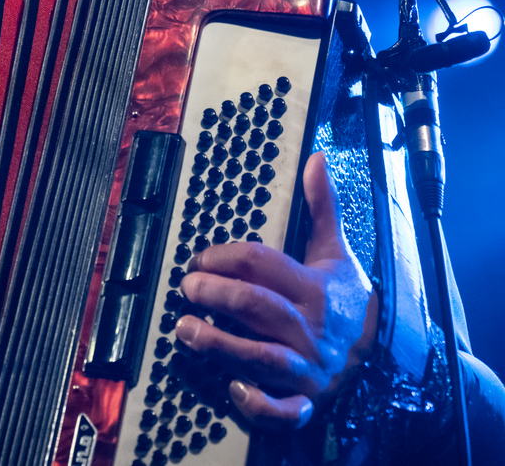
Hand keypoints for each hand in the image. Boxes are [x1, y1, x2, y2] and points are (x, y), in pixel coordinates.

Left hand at [174, 152, 377, 430]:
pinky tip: (233, 389)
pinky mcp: (305, 400)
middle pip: (258, 307)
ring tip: (184, 330)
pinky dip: (260, 403)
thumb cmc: (346, 298)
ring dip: (220, 344)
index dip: (225, 257)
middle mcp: (309, 328)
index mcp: (313, 288)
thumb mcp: (336, 250)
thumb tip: (316, 160)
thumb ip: (321, 206)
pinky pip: (285, 410)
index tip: (198, 259)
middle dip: (216, 295)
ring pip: (262, 356)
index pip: (263, 265)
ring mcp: (307, 367)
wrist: (384, 353)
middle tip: (186, 288)